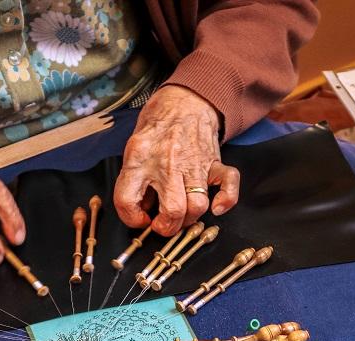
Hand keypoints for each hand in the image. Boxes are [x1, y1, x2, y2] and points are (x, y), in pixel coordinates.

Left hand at [114, 85, 239, 235]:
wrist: (185, 100)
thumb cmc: (158, 124)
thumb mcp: (134, 147)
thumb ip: (135, 178)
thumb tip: (142, 209)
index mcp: (140, 158)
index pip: (127, 200)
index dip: (131, 218)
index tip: (140, 219)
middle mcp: (167, 163)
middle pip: (172, 210)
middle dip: (167, 227)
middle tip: (164, 224)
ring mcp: (194, 163)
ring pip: (197, 206)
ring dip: (191, 218)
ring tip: (184, 214)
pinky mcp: (214, 162)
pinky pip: (228, 185)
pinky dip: (226, 200)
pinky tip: (217, 207)